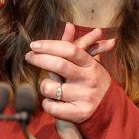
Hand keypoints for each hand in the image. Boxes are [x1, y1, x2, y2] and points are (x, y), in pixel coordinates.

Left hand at [25, 23, 113, 138]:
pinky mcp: (79, 114)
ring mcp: (84, 97)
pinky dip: (46, 103)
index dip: (50, 45)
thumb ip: (77, 45)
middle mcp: (89, 79)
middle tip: (29, 57)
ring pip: (50, 88)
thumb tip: (68, 25)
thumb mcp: (88, 63)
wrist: (109, 112)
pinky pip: (52, 107)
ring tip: (47, 86)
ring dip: (43, 86)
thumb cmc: (92, 82)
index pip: (70, 50)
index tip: (34, 45)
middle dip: (39, 59)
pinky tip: (50, 101)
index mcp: (91, 65)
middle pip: (59, 65)